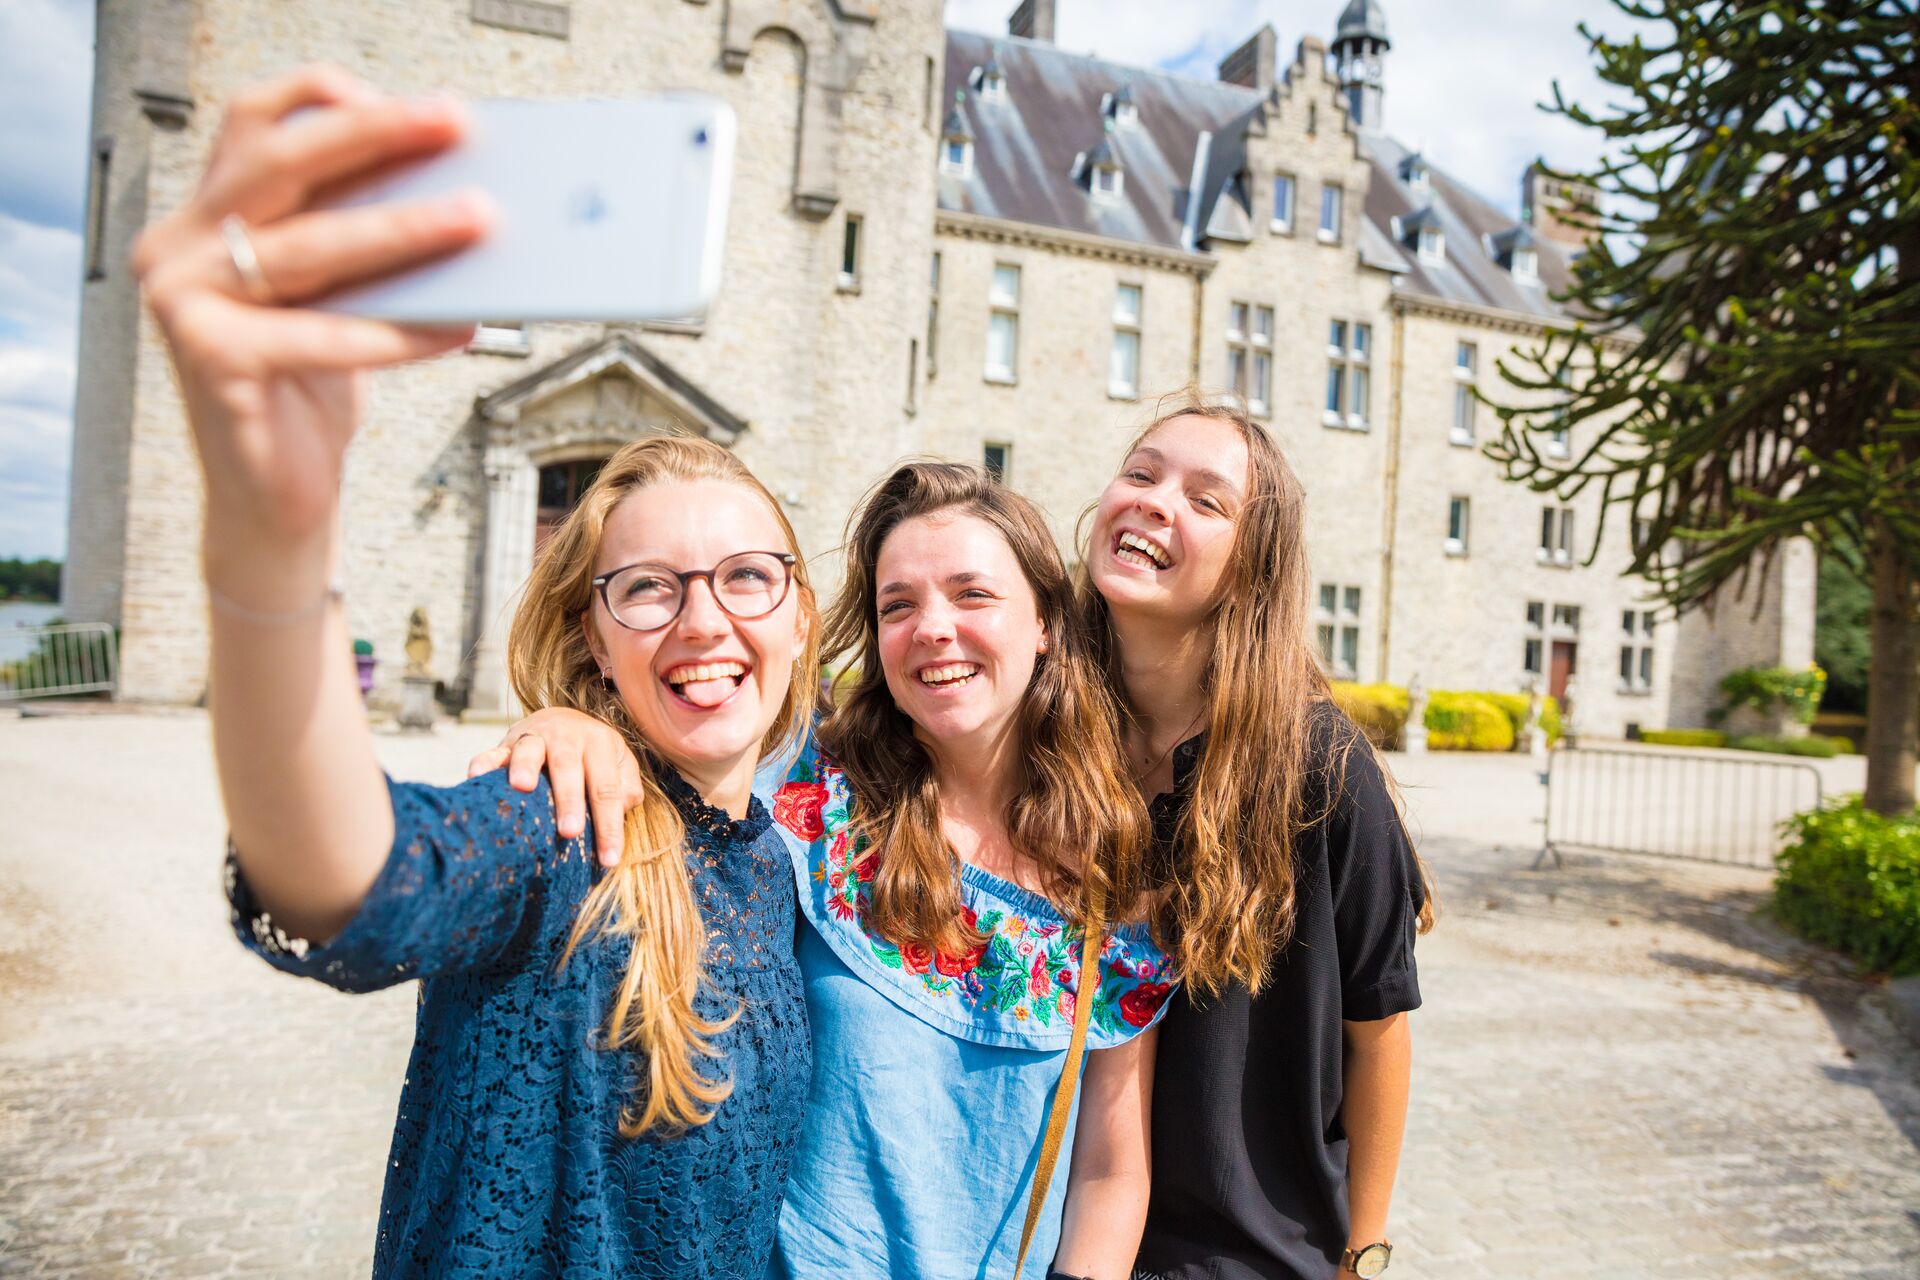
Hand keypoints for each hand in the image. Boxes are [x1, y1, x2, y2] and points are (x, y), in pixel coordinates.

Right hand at [131, 66, 490, 546]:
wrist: (275, 499)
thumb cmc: (311, 394)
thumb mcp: (339, 301)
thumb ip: (363, 245)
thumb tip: (460, 191)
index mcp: (206, 216)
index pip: (258, 123)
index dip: (330, 99)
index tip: (414, 103)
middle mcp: (180, 246)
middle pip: (282, 163)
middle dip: (377, 135)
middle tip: (453, 125)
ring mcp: (184, 299)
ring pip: (311, 246)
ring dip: (406, 229)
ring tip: (480, 220)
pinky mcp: (209, 358)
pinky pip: (323, 335)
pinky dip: (398, 332)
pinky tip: (458, 327)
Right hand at [467, 708, 644, 865]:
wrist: (563, 719)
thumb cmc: (595, 754)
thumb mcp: (620, 763)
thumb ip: (627, 787)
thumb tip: (622, 809)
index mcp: (599, 744)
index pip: (607, 789)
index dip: (609, 825)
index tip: (609, 859)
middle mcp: (567, 737)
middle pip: (568, 768)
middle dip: (569, 800)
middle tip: (569, 831)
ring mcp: (535, 737)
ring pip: (530, 751)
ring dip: (525, 767)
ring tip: (522, 787)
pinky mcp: (507, 742)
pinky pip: (493, 751)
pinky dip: (485, 763)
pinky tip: (477, 777)